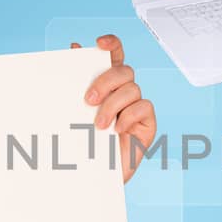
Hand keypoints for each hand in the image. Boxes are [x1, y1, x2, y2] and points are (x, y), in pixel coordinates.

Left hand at [72, 34, 156, 183]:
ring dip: (112, 105)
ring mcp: (136, 107)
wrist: (93, 178)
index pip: (114, 55)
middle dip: (105, 81)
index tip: (99, 43)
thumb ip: (76, 83)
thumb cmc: (84, 145)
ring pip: (132, 88)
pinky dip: (129, 116)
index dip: (112, 44)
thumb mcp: (74, 112)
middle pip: (124, 70)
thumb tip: (74, 49)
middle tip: (88, 99)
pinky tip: (117, 129)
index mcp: (107, 84)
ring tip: (98, 125)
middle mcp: (123, 92)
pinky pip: (144, 107)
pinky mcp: (147, 123)